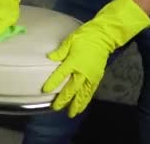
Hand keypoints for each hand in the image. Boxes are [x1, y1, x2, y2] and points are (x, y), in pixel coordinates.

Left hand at [42, 0, 149, 117]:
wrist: (104, 36)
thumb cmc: (84, 36)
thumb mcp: (70, 40)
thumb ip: (60, 51)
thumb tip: (49, 58)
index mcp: (74, 61)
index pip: (61, 75)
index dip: (53, 83)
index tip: (45, 91)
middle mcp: (83, 72)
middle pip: (71, 89)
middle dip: (63, 99)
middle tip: (55, 108)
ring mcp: (91, 76)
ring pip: (83, 94)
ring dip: (76, 104)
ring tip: (71, 113)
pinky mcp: (97, 77)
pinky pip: (91, 91)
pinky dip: (86, 100)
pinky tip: (82, 105)